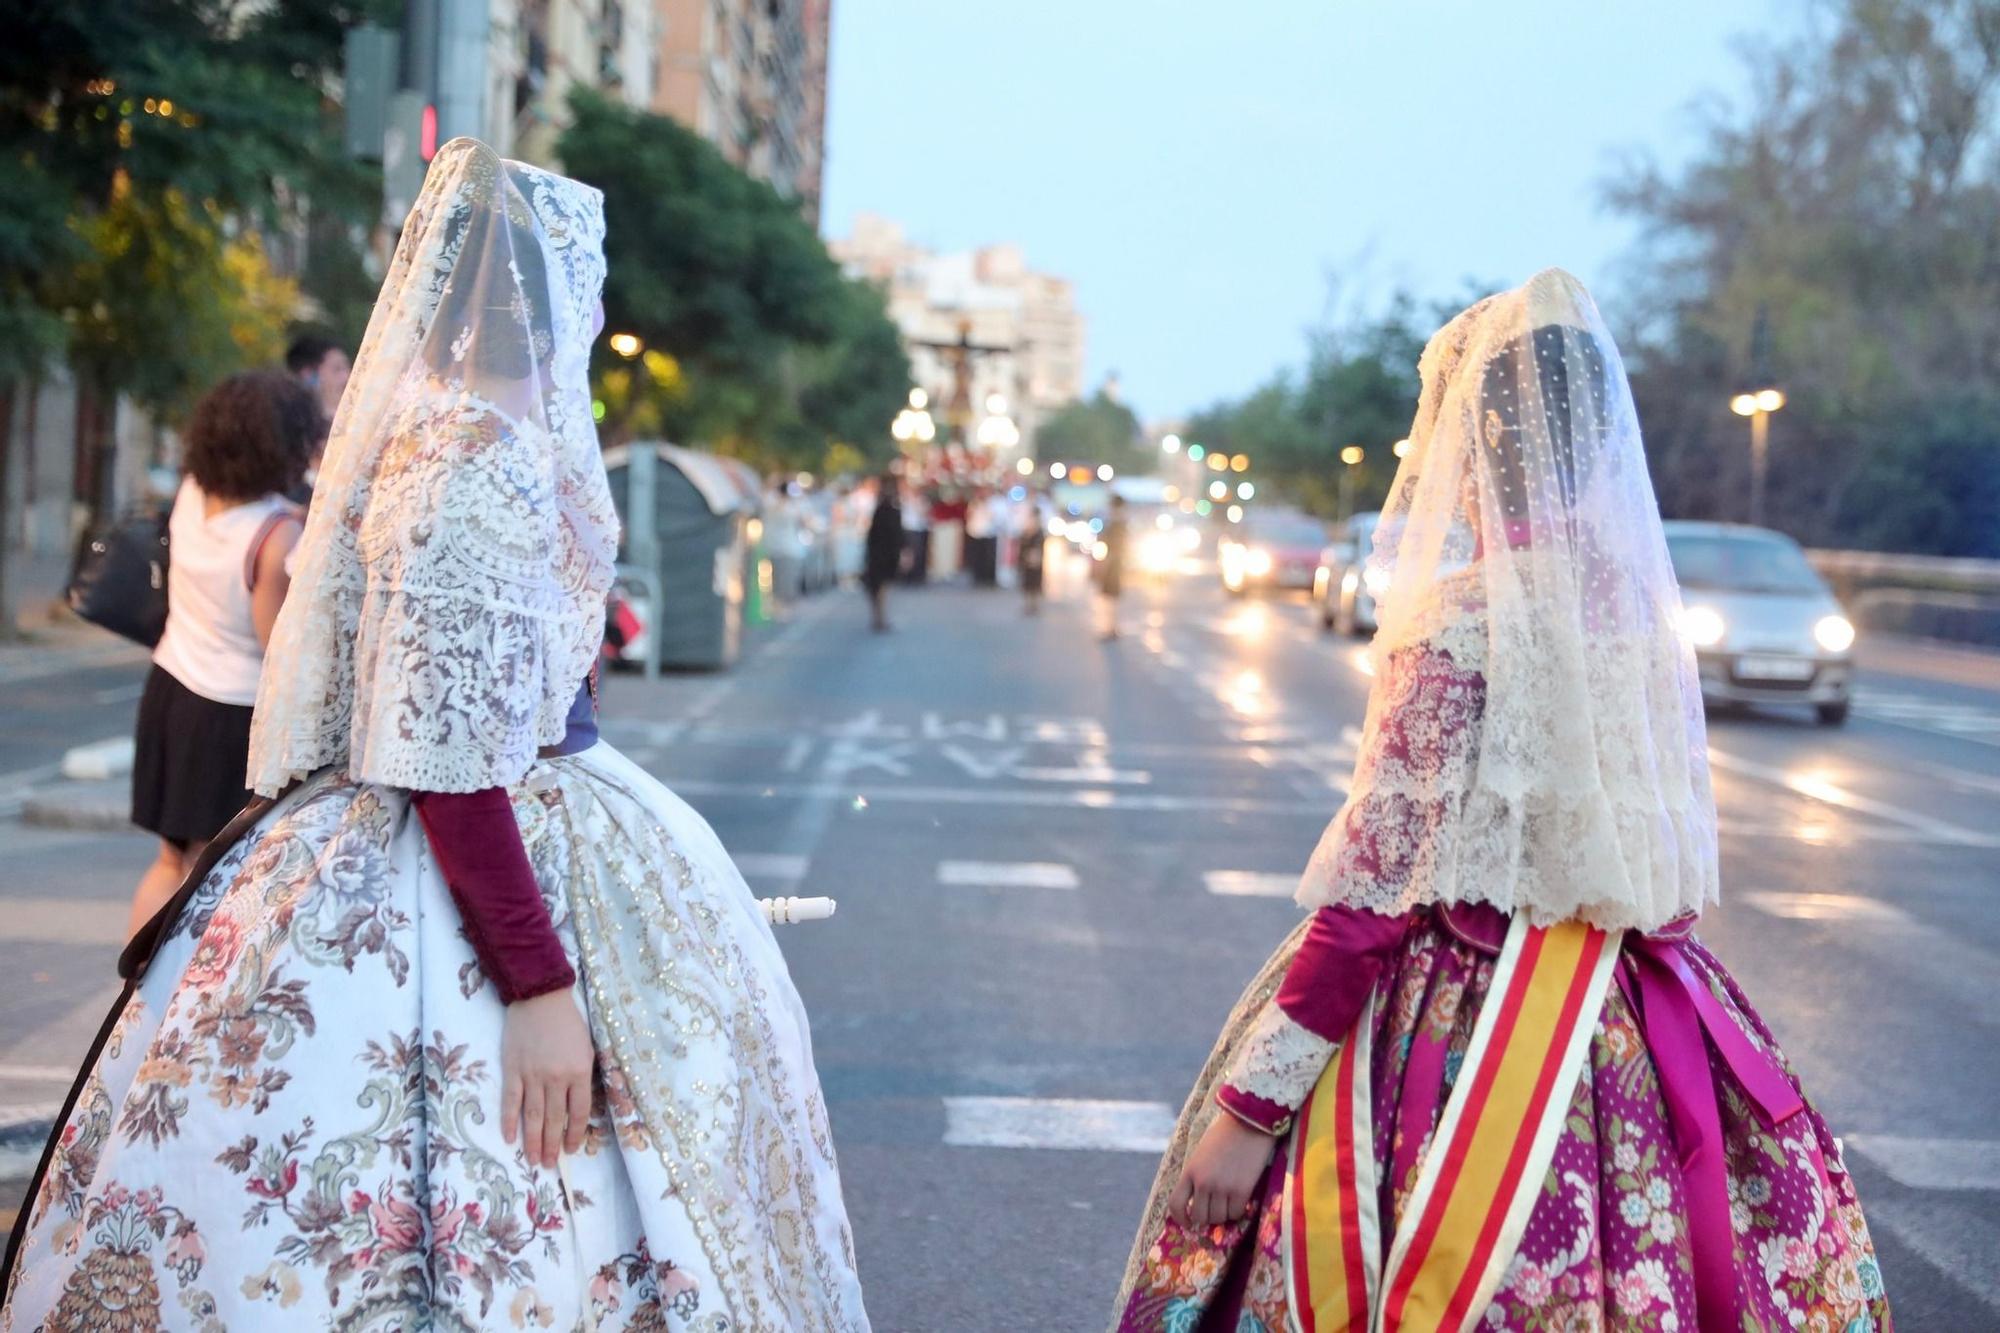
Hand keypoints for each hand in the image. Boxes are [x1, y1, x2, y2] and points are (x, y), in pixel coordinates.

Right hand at [500, 990, 593, 1168]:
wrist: (540, 998)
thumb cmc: (567, 1023)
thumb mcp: (586, 1048)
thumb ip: (582, 1076)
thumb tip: (576, 1107)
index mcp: (579, 1071)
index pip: (579, 1112)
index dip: (575, 1133)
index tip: (571, 1149)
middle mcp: (556, 1077)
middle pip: (555, 1119)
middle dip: (553, 1145)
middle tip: (550, 1164)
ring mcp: (532, 1075)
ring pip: (533, 1116)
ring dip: (533, 1141)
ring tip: (534, 1160)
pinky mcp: (512, 1070)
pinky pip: (511, 1101)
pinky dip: (509, 1120)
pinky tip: (510, 1137)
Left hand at [1171, 1110, 1278, 1229]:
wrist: (1249, 1123)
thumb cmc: (1225, 1135)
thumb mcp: (1201, 1154)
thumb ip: (1197, 1175)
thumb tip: (1197, 1199)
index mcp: (1189, 1171)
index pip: (1175, 1204)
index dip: (1180, 1219)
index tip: (1188, 1223)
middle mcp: (1203, 1182)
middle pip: (1199, 1216)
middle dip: (1206, 1217)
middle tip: (1215, 1210)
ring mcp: (1222, 1188)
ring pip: (1218, 1218)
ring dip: (1223, 1215)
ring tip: (1229, 1202)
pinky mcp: (1241, 1191)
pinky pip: (1236, 1214)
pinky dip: (1237, 1211)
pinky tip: (1240, 1199)